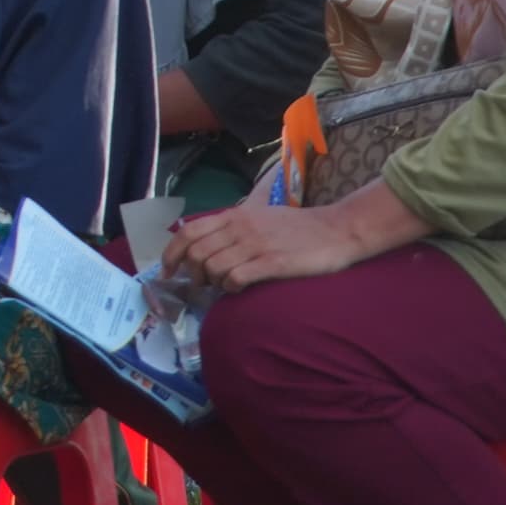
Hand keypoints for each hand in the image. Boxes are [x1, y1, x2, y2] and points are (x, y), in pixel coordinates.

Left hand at [165, 194, 385, 293]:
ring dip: (212, 283)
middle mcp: (240, 228)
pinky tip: (239, 289)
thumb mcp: (259, 216)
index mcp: (234, 215)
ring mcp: (256, 245)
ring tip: (223, 286)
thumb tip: (206, 243)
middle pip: (196, 253)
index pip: (188, 232)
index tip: (168, 272)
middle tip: (201, 286)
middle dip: (192, 274)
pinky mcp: (273, 263)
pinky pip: (236, 278)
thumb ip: (233, 226)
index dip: (171, 254)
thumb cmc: (297, 227)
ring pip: (212, 267)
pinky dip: (230, 288)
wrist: (336, 230)